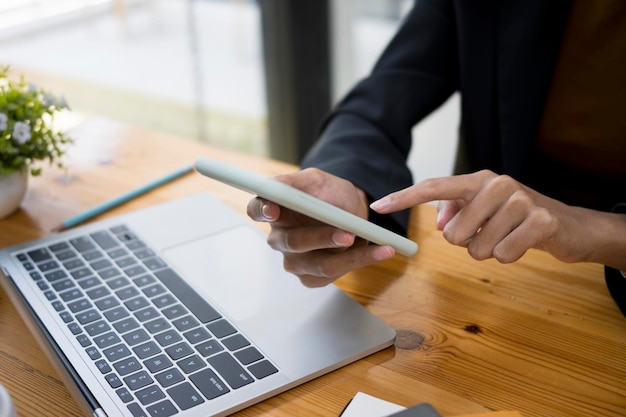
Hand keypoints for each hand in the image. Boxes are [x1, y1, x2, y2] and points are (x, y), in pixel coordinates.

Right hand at [246, 168, 394, 286]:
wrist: (351, 210)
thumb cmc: (329, 194)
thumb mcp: (316, 180)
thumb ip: (295, 181)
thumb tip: (277, 184)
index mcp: (274, 210)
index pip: (256, 210)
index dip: (262, 211)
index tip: (273, 210)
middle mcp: (280, 239)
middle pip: (292, 243)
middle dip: (321, 238)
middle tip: (347, 233)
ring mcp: (295, 261)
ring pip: (318, 265)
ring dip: (349, 256)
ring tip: (378, 246)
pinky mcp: (313, 277)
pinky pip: (335, 274)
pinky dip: (361, 262)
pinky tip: (380, 252)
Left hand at [371, 170, 625, 269]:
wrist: (567, 224)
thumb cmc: (515, 218)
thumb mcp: (483, 210)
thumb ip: (455, 211)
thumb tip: (439, 224)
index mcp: (477, 180)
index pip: (433, 187)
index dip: (404, 197)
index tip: (377, 206)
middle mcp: (496, 184)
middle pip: (452, 234)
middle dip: (467, 244)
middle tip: (489, 234)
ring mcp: (519, 200)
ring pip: (477, 248)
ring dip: (489, 251)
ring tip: (508, 236)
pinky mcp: (540, 220)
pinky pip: (503, 255)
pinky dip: (510, 257)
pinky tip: (524, 243)